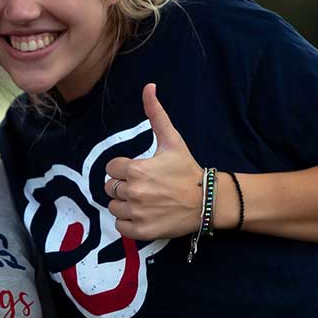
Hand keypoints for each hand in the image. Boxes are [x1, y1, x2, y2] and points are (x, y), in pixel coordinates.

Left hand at [104, 83, 203, 239]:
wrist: (207, 200)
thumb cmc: (186, 169)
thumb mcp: (172, 140)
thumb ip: (156, 114)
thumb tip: (149, 86)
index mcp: (136, 170)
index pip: (111, 168)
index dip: (124, 168)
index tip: (139, 171)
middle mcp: (134, 192)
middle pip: (111, 188)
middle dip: (124, 186)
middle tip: (144, 186)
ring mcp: (137, 213)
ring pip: (114, 207)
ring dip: (125, 204)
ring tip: (144, 201)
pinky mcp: (142, 231)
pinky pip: (120, 226)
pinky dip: (128, 222)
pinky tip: (144, 214)